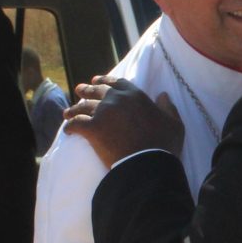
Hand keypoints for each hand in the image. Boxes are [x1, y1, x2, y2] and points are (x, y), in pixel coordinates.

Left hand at [63, 75, 184, 166]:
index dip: (105, 80)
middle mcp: (116, 99)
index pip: (116, 82)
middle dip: (86, 90)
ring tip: (67, 113)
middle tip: (79, 90)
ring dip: (73, 109)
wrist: (148, 162)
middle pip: (96, 91)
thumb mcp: (174, 123)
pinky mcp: (92, 129)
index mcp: (135, 95)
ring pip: (82, 107)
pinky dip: (70, 126)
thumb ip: (168, 107)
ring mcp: (102, 113)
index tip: (97, 81)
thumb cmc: (163, 144)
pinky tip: (67, 130)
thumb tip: (163, 94)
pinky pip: (76, 124)